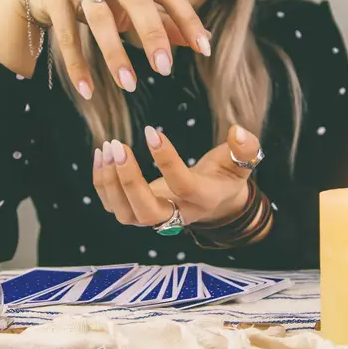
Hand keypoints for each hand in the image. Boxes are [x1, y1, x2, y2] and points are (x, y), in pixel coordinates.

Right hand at [6, 0, 211, 97]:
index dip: (187, 19)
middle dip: (152, 34)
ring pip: (98, 17)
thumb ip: (162, 19)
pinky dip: (77, 64)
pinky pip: (66, 34)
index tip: (204, 48)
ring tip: (129, 85)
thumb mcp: (129, 4)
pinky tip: (87, 91)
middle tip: (165, 69)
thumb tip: (202, 39)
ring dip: (114, 53)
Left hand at [92, 124, 260, 227]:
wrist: (214, 203)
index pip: (183, 185)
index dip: (166, 160)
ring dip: (110, 183)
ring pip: (125, 214)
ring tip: (107, 148)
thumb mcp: (241, 163)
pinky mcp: (138, 213)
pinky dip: (102, 183)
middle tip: (118, 146)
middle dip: (129, 181)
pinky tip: (102, 155)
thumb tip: (238, 131)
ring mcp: (155, 217)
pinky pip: (113, 206)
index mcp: (203, 199)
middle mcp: (177, 215)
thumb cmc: (226, 177)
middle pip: (147, 213)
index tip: (151, 130)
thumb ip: (245, 149)